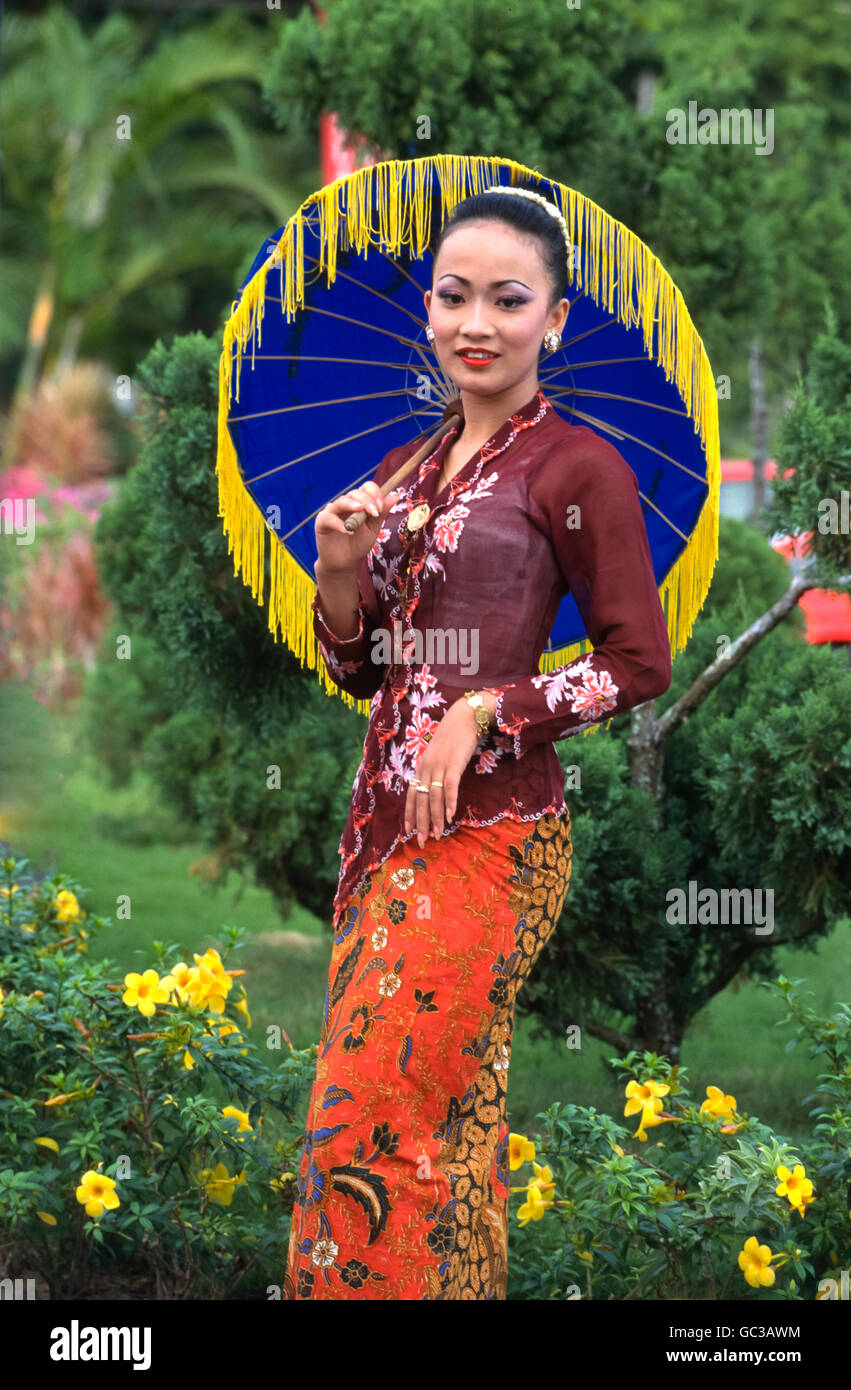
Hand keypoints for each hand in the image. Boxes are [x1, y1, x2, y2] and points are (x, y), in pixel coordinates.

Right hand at [315, 480, 402, 573]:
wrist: (344, 562)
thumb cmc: (358, 544)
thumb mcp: (373, 529)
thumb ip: (382, 513)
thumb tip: (396, 496)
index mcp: (359, 502)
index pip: (366, 488)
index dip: (374, 494)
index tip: (381, 508)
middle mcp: (345, 504)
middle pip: (355, 493)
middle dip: (367, 500)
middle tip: (375, 512)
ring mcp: (332, 511)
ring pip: (341, 502)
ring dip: (352, 505)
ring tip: (360, 510)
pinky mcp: (321, 522)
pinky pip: (328, 518)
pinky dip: (337, 523)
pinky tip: (347, 530)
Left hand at [404, 692, 495, 845]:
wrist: (464, 717)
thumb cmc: (453, 738)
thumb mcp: (439, 756)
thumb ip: (435, 772)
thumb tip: (435, 791)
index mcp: (421, 767)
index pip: (410, 794)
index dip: (409, 814)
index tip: (408, 831)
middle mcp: (426, 767)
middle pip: (420, 799)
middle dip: (421, 822)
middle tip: (422, 841)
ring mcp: (439, 765)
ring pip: (433, 796)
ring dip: (435, 817)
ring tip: (438, 834)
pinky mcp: (454, 763)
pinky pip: (450, 786)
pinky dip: (449, 802)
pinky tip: (451, 815)